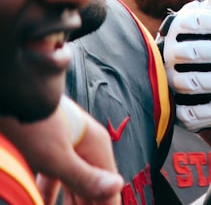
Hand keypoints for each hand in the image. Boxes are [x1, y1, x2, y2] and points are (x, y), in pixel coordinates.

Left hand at [0, 96, 123, 204]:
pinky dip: (51, 194)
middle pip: (92, 186)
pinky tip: (43, 203)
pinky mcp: (48, 149)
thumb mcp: (56, 157)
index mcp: (95, 147)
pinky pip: (54, 179)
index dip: (108, 204)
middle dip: (89, 204)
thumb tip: (116, 187)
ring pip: (73, 184)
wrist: (15, 95)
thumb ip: (85, 176)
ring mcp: (67, 148)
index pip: (109, 186)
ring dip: (71, 202)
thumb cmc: (32, 124)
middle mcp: (85, 147)